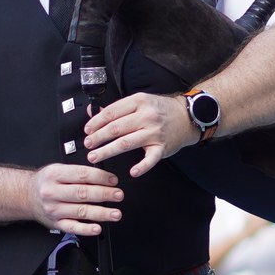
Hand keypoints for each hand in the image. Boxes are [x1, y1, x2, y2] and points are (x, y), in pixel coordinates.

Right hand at [28, 163, 122, 236]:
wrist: (26, 196)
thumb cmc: (46, 182)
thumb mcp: (57, 169)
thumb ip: (77, 171)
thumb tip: (103, 175)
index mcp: (54, 175)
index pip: (81, 175)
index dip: (100, 177)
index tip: (113, 180)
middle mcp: (53, 192)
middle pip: (82, 193)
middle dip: (104, 195)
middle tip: (118, 195)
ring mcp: (54, 209)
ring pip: (80, 211)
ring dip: (101, 213)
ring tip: (115, 213)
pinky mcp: (56, 223)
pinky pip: (73, 228)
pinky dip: (86, 229)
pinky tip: (97, 228)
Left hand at [82, 93, 196, 176]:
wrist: (188, 116)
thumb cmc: (160, 109)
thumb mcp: (139, 102)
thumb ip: (116, 108)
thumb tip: (91, 111)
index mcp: (138, 102)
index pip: (112, 112)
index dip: (96, 122)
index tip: (87, 130)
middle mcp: (146, 116)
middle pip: (116, 128)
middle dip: (98, 137)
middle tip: (87, 144)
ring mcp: (154, 132)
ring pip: (126, 143)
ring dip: (108, 151)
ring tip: (94, 156)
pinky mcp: (162, 147)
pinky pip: (151, 159)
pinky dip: (142, 166)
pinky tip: (132, 172)